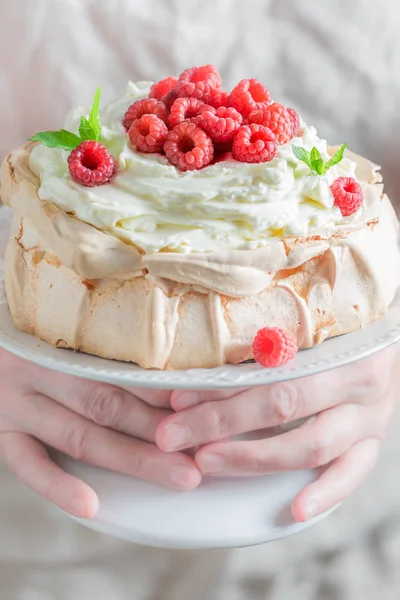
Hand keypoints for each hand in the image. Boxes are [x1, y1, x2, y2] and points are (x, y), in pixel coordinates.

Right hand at [0, 350, 200, 518]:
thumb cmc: (39, 331)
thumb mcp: (71, 324)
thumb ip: (109, 340)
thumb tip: (174, 359)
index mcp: (63, 339)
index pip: (124, 365)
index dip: (167, 388)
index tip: (208, 402)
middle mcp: (41, 369)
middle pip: (109, 403)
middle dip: (161, 429)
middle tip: (206, 447)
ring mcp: (17, 402)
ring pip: (81, 436)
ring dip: (133, 459)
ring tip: (179, 476)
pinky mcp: (1, 430)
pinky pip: (27, 463)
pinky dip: (57, 485)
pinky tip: (90, 506)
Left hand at [156, 346, 398, 521]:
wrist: (383, 336)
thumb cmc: (335, 327)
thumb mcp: (304, 319)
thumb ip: (264, 337)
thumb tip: (197, 356)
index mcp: (333, 341)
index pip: (268, 368)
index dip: (220, 386)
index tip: (176, 398)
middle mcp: (354, 378)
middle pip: (281, 405)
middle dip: (220, 422)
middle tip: (173, 435)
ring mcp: (368, 414)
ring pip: (312, 445)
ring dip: (255, 458)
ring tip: (207, 463)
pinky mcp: (374, 440)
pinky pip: (353, 473)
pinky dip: (325, 494)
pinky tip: (295, 510)